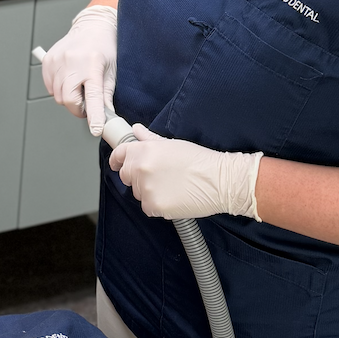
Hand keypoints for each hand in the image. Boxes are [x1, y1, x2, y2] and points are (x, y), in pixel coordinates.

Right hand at [41, 5, 117, 135]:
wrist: (92, 26)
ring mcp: (58, 61)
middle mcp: (73, 62)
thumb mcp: (111, 71)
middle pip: (68, 100)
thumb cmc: (104, 46)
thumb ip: (106, 96)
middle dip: (77, 108)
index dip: (94, 115)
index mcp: (92, 65)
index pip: (93, 96)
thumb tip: (104, 117)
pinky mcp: (48, 61)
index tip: (95, 129)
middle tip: (86, 103)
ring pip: (57, 95)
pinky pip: (49, 86)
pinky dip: (57, 88)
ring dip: (67, 97)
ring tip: (78, 85)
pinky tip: (68, 78)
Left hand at [108, 124, 262, 220]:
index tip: (117, 164)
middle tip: (157, 177)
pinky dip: (157, 206)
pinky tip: (174, 198)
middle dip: (136, 177)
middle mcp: (141, 168)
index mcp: (144, 150)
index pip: (119, 154)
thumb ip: (149, 139)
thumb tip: (136, 130)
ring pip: (138, 193)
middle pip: (126, 176)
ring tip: (171, 186)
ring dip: (149, 191)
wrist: (221, 181)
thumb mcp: (172, 144)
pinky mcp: (154, 206)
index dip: (117, 160)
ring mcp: (146, 188)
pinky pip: (148, 207)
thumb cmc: (200, 160)